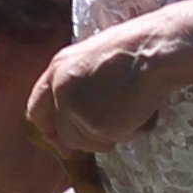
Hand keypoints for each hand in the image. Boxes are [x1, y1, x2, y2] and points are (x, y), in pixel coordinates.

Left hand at [27, 23, 179, 157]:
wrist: (153, 51)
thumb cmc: (134, 49)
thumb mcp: (92, 59)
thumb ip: (77, 84)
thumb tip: (77, 113)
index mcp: (57, 69)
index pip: (38, 108)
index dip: (49, 128)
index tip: (59, 141)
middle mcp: (61, 91)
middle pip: (62, 132)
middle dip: (77, 143)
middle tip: (99, 141)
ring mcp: (77, 110)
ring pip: (85, 141)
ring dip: (105, 137)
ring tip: (128, 113)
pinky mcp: (97, 126)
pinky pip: (109, 141)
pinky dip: (124, 134)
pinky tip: (136, 113)